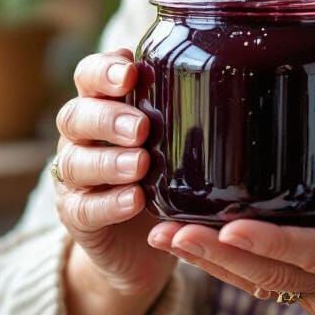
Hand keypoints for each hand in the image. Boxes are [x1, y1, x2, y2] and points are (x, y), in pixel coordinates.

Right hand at [53, 48, 173, 299]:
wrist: (139, 244)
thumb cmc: (165, 177)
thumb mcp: (178, 141)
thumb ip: (191, 112)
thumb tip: (239, 84)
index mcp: (104, 107)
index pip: (89, 77)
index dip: (103, 70)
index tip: (130, 72)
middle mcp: (81, 137)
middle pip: (75, 116)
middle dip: (108, 118)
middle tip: (142, 127)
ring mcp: (75, 178)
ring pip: (74, 161)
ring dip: (108, 161)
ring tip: (140, 165)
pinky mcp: (76, 217)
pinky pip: (82, 208)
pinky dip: (108, 203)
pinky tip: (133, 200)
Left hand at [147, 105, 314, 314]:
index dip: (272, 244)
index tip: (229, 229)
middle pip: (275, 277)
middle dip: (218, 256)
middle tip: (168, 230)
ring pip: (264, 285)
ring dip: (212, 264)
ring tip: (162, 234)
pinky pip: (270, 284)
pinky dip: (230, 266)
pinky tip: (193, 241)